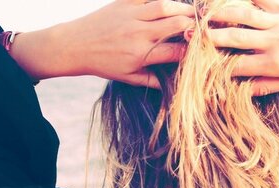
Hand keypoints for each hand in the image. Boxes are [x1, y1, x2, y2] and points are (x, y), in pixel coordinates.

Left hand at [10, 0, 195, 87]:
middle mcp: (139, 34)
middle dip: (193, 25)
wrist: (75, 45)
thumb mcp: (126, 77)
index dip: (192, 50)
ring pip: (166, 5)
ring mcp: (132, 15)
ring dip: (183, 6)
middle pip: (176, 25)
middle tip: (204, 26)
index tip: (202, 50)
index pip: (175, 51)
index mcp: (141, 54)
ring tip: (193, 10)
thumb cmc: (102, 63)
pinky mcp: (124, 2)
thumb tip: (170, 87)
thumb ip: (149, 80)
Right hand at [204, 0, 278, 95]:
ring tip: (201, 14)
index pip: (235, 67)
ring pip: (243, 15)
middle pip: (233, 39)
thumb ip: (264, 86)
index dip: (213, 67)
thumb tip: (238, 92)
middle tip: (186, 35)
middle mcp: (272, 42)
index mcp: (272, 64)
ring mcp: (278, 22)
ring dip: (220, 13)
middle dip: (208, 38)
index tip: (196, 68)